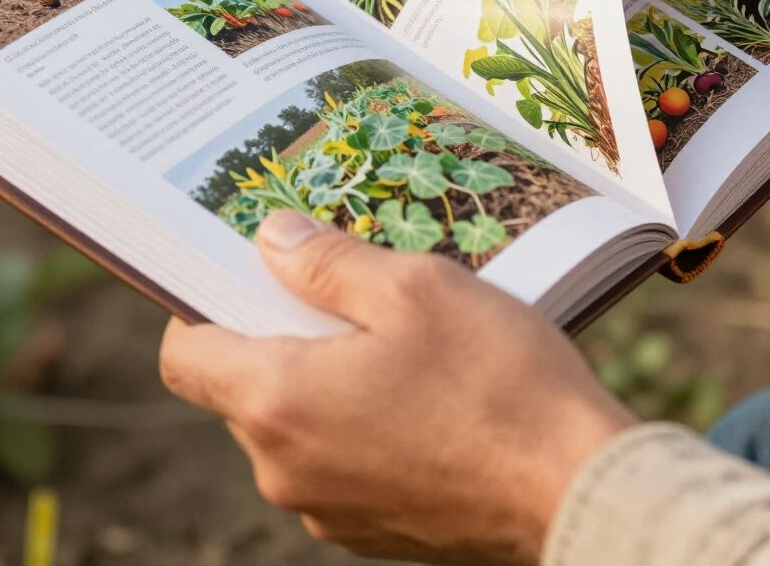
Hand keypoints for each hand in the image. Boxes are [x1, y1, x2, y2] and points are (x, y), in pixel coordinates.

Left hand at [160, 211, 634, 564]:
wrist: (579, 489)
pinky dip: (356, 419)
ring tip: (396, 338)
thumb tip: (270, 240)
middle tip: (344, 287)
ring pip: (294, 422)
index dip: (203, 305)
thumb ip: (327, 262)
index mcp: (280, 402)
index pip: (189, 354)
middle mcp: (286, 469)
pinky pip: (337, 459)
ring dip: (325, 375)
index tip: (246, 273)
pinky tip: (421, 392)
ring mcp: (328, 509)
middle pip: (244, 385)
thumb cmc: (497, 380)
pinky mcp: (371, 529)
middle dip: (280, 331)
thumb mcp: (414, 289)